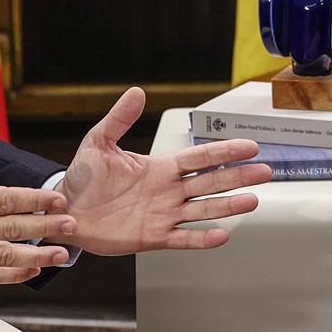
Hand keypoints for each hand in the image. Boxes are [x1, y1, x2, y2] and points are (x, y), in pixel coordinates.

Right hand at [0, 120, 77, 284]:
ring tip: (62, 254)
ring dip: (36, 256)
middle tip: (72, 225)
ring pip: (3, 256)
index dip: (33, 199)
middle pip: (10, 229)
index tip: (58, 198)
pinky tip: (32, 272)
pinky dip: (11, 276)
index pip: (2, 200)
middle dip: (45, 227)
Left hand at [61, 87, 272, 255]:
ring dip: (228, 205)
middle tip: (264, 172)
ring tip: (252, 201)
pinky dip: (202, 239)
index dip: (224, 151)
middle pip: (211, 182)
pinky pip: (183, 238)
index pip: (199, 158)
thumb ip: (119, 119)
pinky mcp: (154, 237)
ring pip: (203, 209)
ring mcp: (164, 215)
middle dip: (238, 176)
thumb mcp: (99, 143)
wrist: (66, 212)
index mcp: (160, 167)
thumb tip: (136, 92)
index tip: (249, 146)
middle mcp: (168, 191)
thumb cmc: (83, 178)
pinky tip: (221, 235)